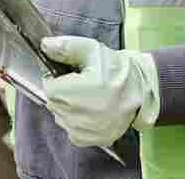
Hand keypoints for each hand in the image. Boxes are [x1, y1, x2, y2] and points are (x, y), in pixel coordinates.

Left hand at [41, 35, 159, 147]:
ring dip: (68, 108)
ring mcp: (90, 129)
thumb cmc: (115, 69)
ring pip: (61, 118)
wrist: (139, 90)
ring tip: (87, 98)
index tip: (67, 76)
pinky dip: (76, 122)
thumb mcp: (92, 50)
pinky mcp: (95, 139)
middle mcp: (85, 113)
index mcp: (84, 89)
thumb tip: (45, 45)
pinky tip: (90, 111)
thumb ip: (66, 47)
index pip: (49, 88)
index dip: (55, 79)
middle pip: (54, 103)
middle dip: (61, 93)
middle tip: (79, 85)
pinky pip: (72, 132)